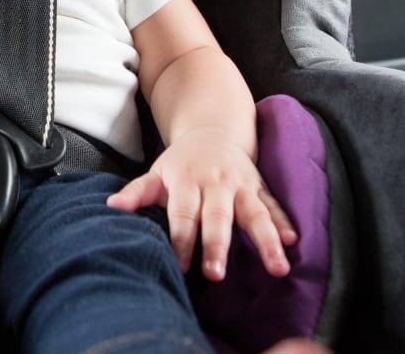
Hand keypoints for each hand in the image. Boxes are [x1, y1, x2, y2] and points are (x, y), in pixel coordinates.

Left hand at [106, 127, 296, 280]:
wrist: (213, 130)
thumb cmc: (181, 163)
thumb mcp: (157, 173)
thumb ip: (137, 192)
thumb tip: (111, 207)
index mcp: (187, 182)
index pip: (183, 214)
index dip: (181, 239)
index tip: (180, 265)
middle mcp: (216, 183)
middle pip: (217, 217)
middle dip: (217, 245)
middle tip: (216, 274)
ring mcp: (241, 185)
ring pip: (255, 214)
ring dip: (266, 241)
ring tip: (277, 268)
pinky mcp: (260, 187)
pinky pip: (274, 206)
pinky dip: (284, 222)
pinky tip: (293, 241)